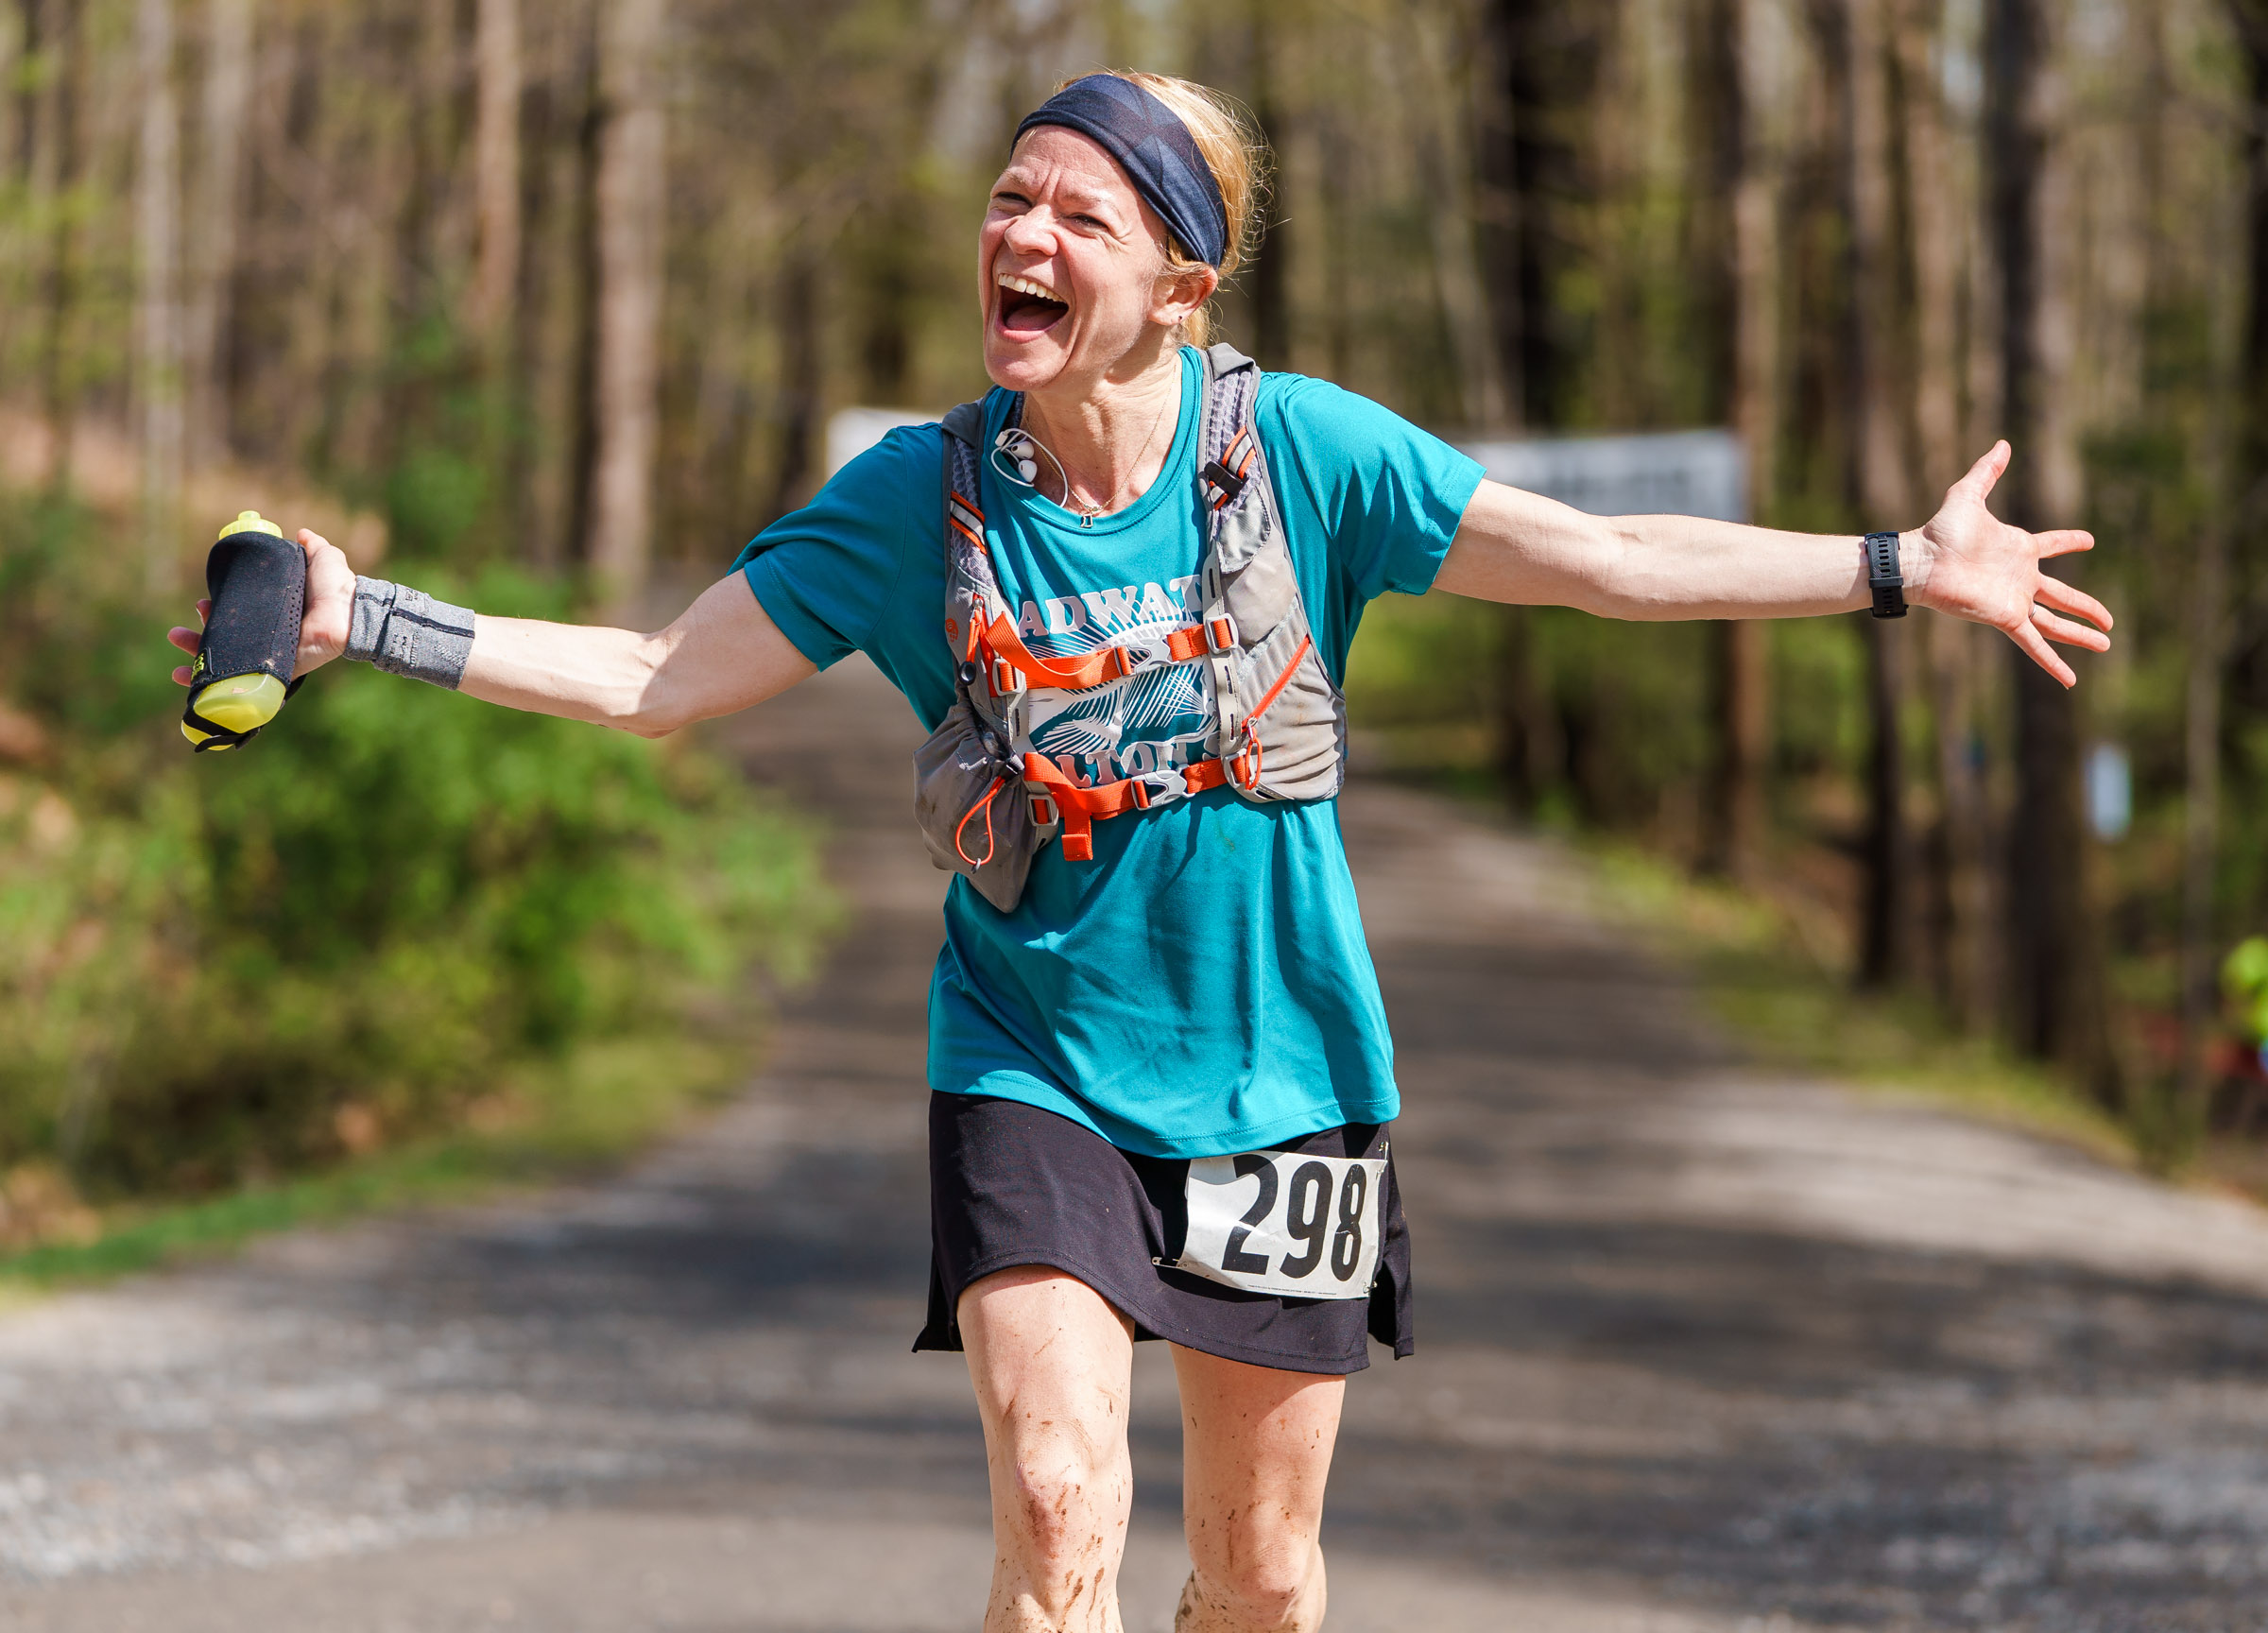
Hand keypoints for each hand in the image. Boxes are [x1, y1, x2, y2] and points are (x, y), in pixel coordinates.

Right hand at [167, 529, 356, 686]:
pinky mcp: (279, 670)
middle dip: (198, 635)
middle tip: (183, 627)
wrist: (350, 612)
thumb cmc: (338, 587)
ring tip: (178, 643)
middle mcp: (269, 635)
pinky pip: (243, 682)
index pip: (236, 615)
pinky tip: (185, 679)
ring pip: (226, 659)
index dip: (215, 611)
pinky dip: (215, 683)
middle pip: (225, 639)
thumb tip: (301, 533)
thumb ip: (312, 547)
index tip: (202, 602)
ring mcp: (272, 655)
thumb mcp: (323, 560)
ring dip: (196, 655)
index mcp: (273, 613)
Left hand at [1906, 442, 2111, 687]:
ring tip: (2107, 644)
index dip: (2069, 541)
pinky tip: (2069, 680)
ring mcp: (2015, 601)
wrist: (1923, 560)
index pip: (2052, 545)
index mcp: (2018, 549)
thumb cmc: (1940, 531)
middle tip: (2110, 619)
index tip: (2088, 541)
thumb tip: (2004, 444)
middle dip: (2087, 607)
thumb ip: (1987, 472)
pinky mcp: (2006, 618)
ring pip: (2056, 623)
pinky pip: (2034, 643)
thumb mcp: (1968, 495)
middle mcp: (2021, 579)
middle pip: (2063, 596)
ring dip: (2080, 634)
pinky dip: (2051, 661)